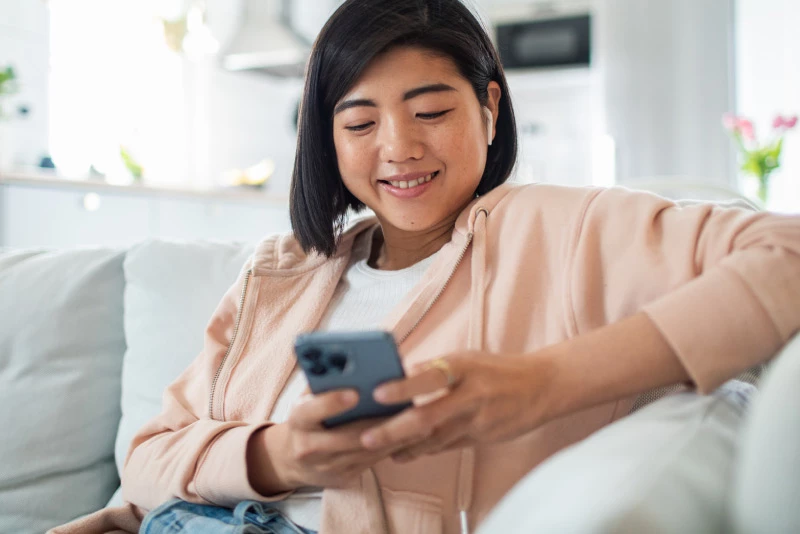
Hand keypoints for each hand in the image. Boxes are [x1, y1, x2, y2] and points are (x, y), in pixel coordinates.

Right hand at [255, 389, 414, 491]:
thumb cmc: (309, 415)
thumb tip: (353, 363)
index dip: (331, 402)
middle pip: (346, 436)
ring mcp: (325, 466)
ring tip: (418, 421)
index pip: (310, 411)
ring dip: (393, 437)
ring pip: (365, 451)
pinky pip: (371, 463)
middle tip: (404, 409)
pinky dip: (392, 448)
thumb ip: (325, 381)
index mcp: (297, 419)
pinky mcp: (342, 478)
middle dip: (377, 423)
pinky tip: (411, 436)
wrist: (292, 459)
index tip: (354, 392)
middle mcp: (307, 446)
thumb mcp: (309, 397)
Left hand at [359, 351, 556, 462]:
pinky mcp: (482, 438)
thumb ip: (434, 369)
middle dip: (394, 430)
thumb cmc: (496, 369)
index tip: (378, 393)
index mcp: (464, 367)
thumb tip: (398, 376)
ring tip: (379, 450)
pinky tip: (405, 453)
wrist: (541, 387)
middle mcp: (470, 394)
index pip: (429, 377)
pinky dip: (425, 450)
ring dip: (405, 446)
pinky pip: (447, 447)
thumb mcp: (467, 359)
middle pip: (428, 416)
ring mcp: (477, 420)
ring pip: (435, 438)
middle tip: (367, 437)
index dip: (403, 387)